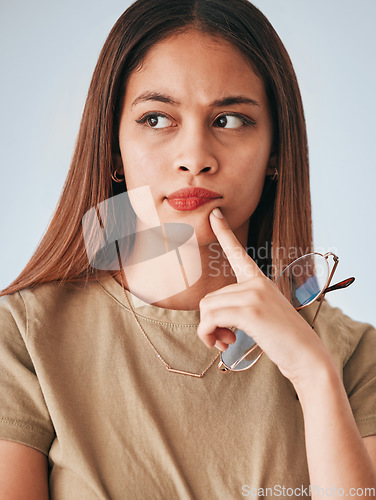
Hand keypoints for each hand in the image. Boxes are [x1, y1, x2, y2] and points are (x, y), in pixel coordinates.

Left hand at [197, 208, 331, 384]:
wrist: (308, 357)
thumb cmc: (285, 339)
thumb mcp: (264, 314)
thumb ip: (242, 305)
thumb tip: (210, 315)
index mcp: (260, 281)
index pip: (238, 253)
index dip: (224, 232)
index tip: (214, 214)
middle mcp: (256, 283)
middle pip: (210, 297)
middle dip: (210, 322)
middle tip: (224, 338)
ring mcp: (253, 294)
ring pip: (206, 308)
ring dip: (208, 330)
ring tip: (225, 342)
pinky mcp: (249, 311)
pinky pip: (210, 319)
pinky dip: (208, 335)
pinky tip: (223, 344)